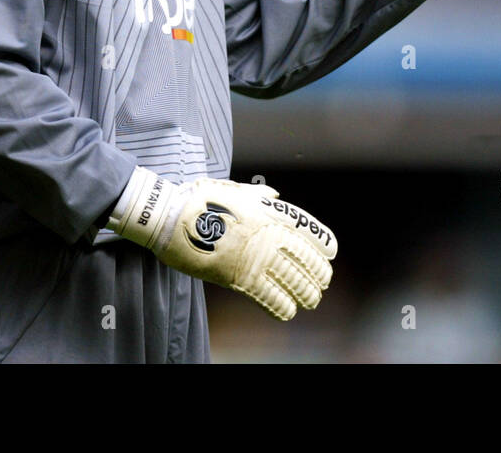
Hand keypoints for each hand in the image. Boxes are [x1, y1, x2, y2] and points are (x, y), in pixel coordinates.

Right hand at [108, 166, 336, 319]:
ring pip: (293, 280)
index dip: (323, 245)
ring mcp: (255, 257)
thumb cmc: (200, 199)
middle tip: (322, 283)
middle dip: (318, 273)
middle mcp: (269, 235)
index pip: (310, 231)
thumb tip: (275, 195)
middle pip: (307, 259)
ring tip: (311, 300)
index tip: (329, 254)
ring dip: (305, 292)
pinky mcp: (239, 278)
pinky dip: (282, 306)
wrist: (171, 216)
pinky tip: (288, 311)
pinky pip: (269, 296)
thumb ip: (259, 195)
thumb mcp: (235, 189)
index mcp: (270, 212)